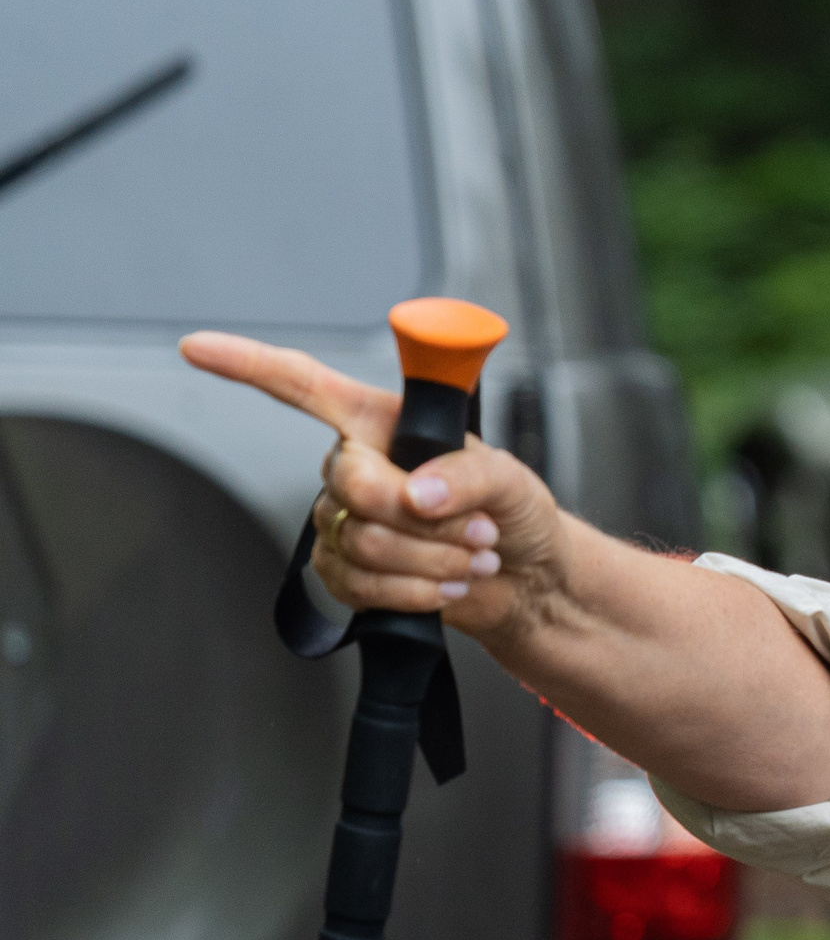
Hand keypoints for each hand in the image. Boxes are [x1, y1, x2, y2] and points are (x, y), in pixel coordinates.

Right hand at [180, 331, 566, 639]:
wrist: (523, 579)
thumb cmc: (512, 512)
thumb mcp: (509, 477)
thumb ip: (467, 474)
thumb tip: (417, 493)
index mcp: (380, 424)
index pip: (302, 386)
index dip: (247, 365)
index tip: (197, 348)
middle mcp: (353, 467)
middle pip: (354, 485)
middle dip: (427, 516)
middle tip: (478, 527)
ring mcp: (344, 522)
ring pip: (366, 543)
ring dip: (435, 558)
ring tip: (474, 555)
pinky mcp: (345, 573)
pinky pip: (362, 586)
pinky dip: (418, 591)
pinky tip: (448, 584)